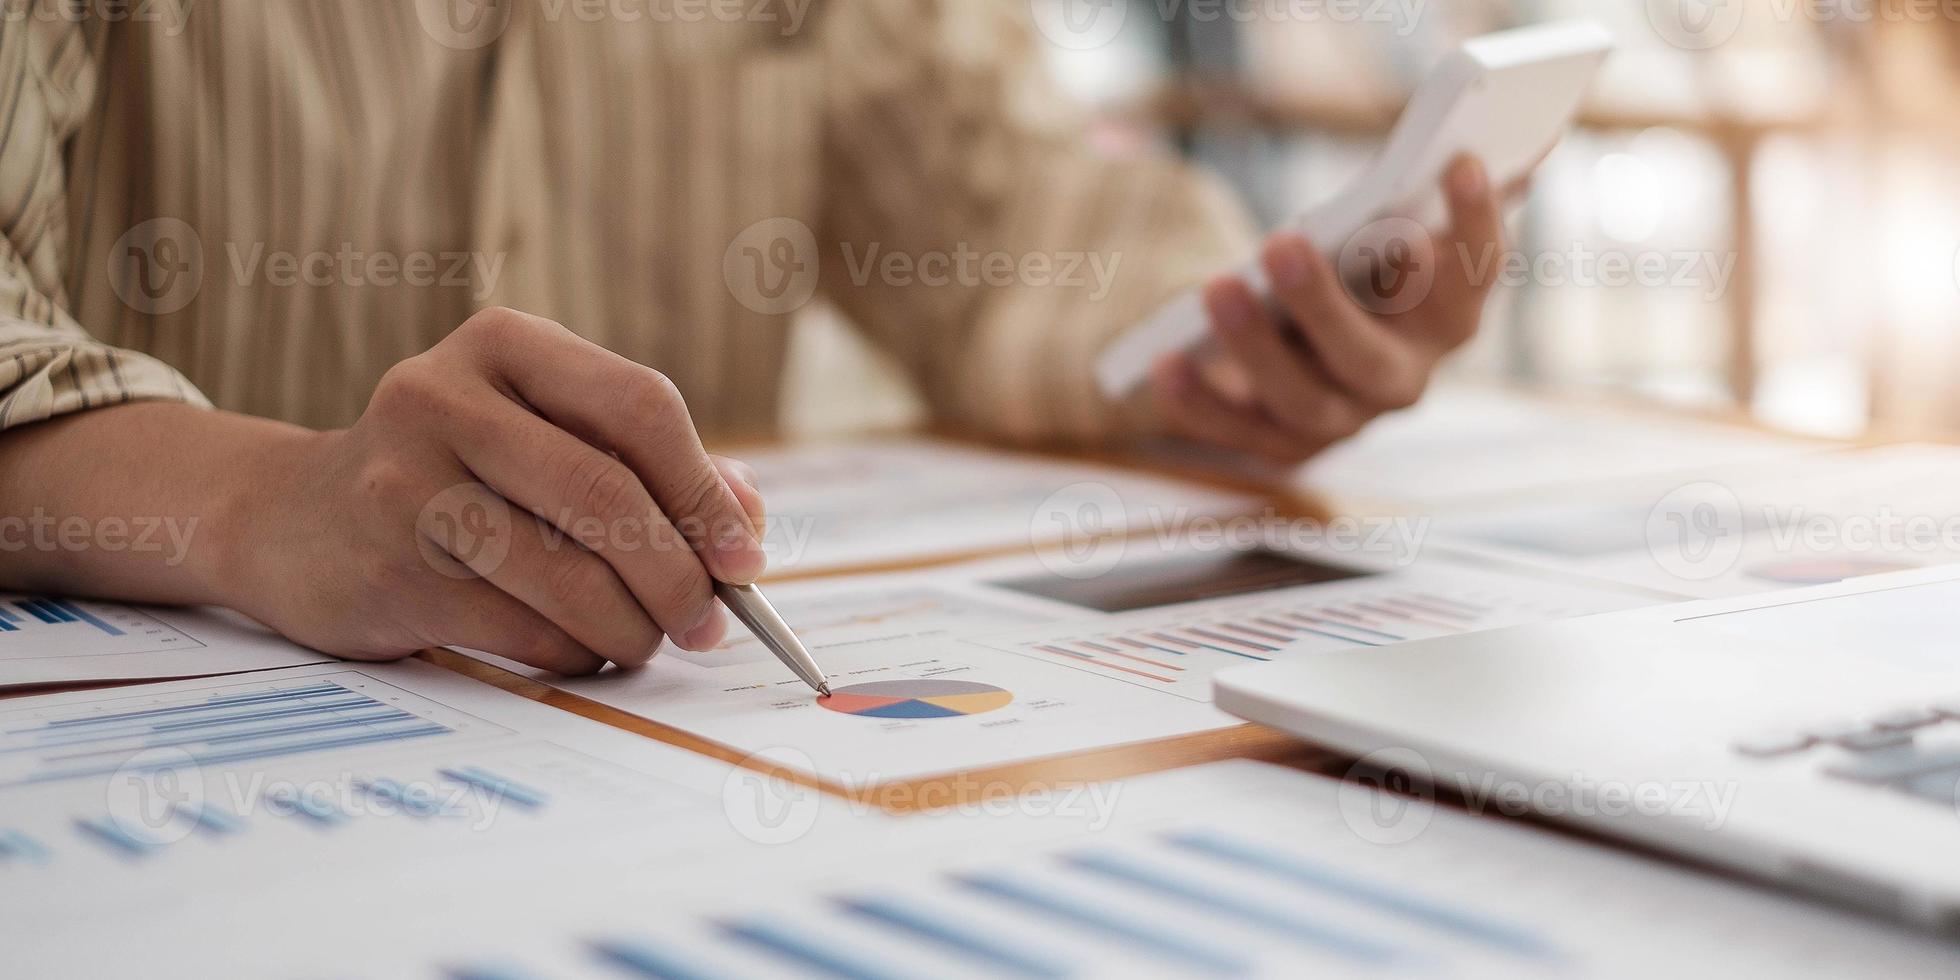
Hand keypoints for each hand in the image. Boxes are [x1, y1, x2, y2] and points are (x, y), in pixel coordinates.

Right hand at [231, 308, 766, 673]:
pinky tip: (580, 648)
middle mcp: (445, 398)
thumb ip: (648, 463)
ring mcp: (407, 482)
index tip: (744, 559)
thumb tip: (747, 520)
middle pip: (606, 492)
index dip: (704, 491)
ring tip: (646, 641)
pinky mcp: (389, 569)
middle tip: (709, 622)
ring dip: (631, 627)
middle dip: (677, 574)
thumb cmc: (456, 474)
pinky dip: (574, 652)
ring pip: (568, 573)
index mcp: (506, 345)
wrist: (293, 519)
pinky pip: (523, 629)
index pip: (639, 406)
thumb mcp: (542, 434)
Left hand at [1152, 156, 1504, 463]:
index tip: (1460, 160)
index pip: (1475, 273)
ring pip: (1303, 400)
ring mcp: (1345, 421)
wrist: (1298, 339)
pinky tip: (1166, 362)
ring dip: (1255, 346)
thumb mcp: (1372, 227)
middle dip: (1324, 304)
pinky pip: (1240, 431)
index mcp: (1446, 314)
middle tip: (1280, 243)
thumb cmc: (1347, 260)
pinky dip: (1201, 401)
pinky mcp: (1287, 447)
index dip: (1475, 221)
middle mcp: (1404, 377)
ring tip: (1215, 289)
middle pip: (1369, 356)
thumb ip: (1400, 199)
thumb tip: (1433, 148)